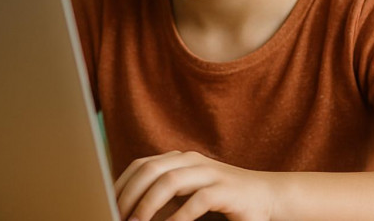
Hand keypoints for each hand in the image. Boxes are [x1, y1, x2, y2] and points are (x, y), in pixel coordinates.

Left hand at [114, 150, 275, 220]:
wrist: (267, 198)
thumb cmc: (222, 200)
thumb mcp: (187, 196)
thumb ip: (163, 199)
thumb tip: (129, 211)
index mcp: (180, 159)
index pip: (141, 165)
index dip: (121, 184)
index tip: (106, 203)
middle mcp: (192, 161)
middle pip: (150, 170)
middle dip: (128, 194)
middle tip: (116, 216)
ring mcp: (210, 173)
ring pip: (170, 180)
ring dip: (148, 205)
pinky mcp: (226, 190)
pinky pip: (197, 200)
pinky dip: (179, 218)